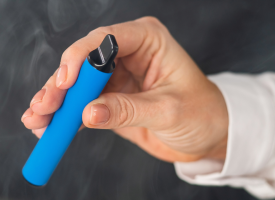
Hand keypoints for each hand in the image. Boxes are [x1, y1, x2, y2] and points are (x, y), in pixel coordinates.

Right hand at [21, 17, 227, 162]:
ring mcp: (118, 76)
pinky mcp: (112, 98)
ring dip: (58, 102)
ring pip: (79, 84)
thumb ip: (127, 110)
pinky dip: (69, 116)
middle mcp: (129, 53)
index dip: (81, 58)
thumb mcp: (167, 110)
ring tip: (39, 119)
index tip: (66, 82)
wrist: (207, 133)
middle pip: (85, 62)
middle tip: (45, 106)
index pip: (106, 39)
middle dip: (63, 84)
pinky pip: (85, 104)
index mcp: (148, 40)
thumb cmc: (201, 113)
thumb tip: (88, 113)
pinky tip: (51, 126)